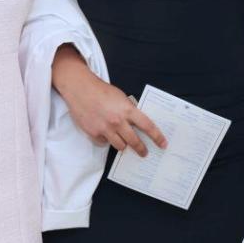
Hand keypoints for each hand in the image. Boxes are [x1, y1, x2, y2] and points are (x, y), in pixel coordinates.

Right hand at [50, 45, 165, 156]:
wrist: (80, 89)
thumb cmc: (101, 91)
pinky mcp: (94, 133)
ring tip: (124, 142)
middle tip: (144, 153)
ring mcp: (105, 129)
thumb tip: (136, 122)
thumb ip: (129, 110)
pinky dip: (106, 140)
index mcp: (127, 110)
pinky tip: (105, 134)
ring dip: (123, 145)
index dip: (157, 137)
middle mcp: (118, 122)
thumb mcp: (121, 97)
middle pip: (134, 141)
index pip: (147, 126)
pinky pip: (104, 143)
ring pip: (120, 146)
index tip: (163, 144)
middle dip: (141, 149)